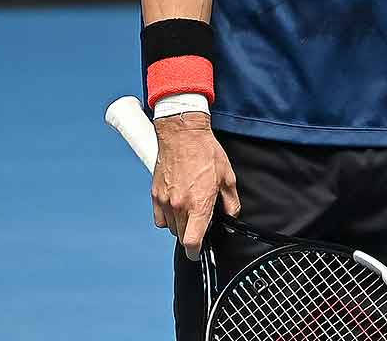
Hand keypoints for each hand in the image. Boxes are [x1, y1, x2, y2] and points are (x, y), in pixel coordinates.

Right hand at [151, 113, 238, 259]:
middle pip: (182, 235)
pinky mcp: (155, 194)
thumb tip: (231, 216)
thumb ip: (230, 201)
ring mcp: (165, 201)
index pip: (192, 241)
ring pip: (171, 227)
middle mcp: (180, 205)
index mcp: (199, 203)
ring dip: (180, 225)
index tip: (198, 253)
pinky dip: (167, 217)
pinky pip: (160, 217)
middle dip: (192, 234)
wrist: (183, 134)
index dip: (196, 252)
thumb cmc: (206, 152)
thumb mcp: (227, 177)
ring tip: (189, 209)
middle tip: (200, 221)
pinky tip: (176, 206)